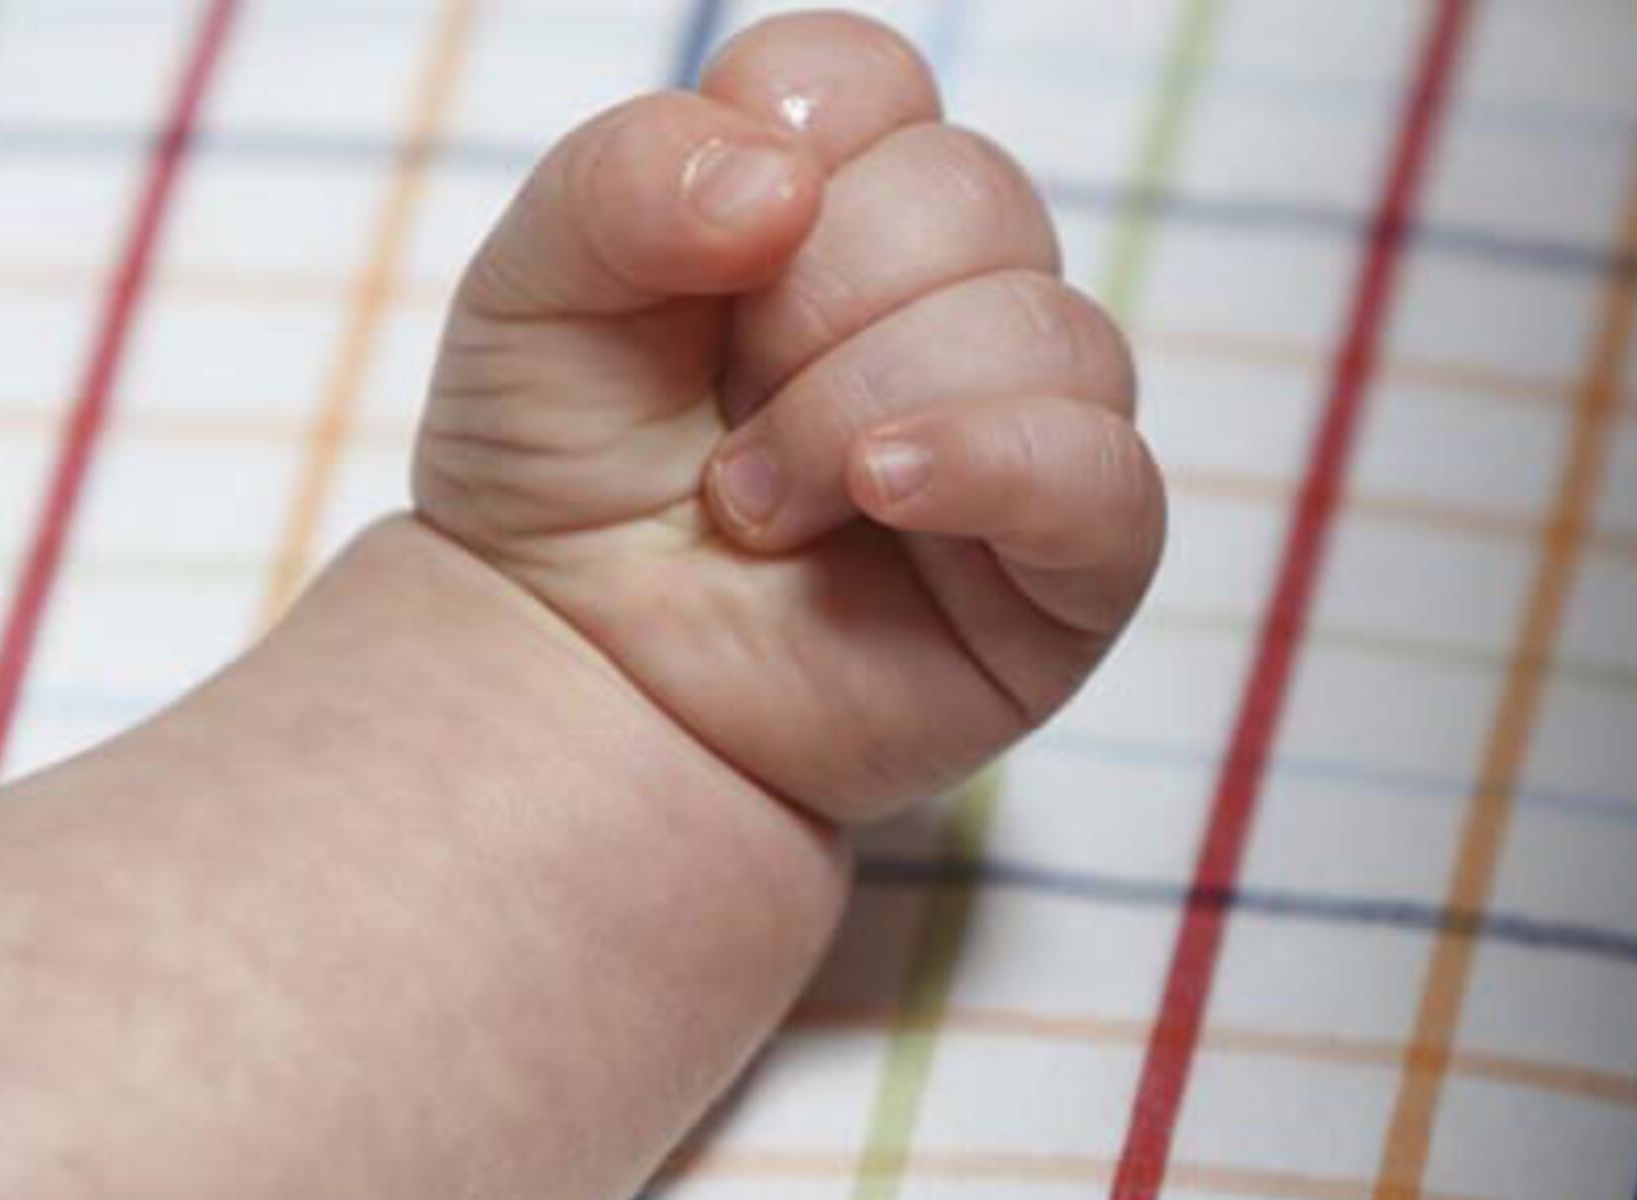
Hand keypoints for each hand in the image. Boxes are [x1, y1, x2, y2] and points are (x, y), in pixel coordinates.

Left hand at [414, 11, 1163, 822]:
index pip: (872, 82)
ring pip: (1042, 324)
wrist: (565, 680)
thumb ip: (620, 182)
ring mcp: (1025, 426)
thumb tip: (779, 177)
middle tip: (716, 422)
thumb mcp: (533, 297)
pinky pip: (1103, 475)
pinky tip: (884, 493)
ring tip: (754, 507)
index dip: (792, 133)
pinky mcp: (1071, 566)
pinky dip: (990, 461)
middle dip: (812, 302)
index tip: (706, 243)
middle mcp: (953, 296)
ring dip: (861, 410)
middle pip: (968, 190)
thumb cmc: (560, 484)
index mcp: (836, 203)